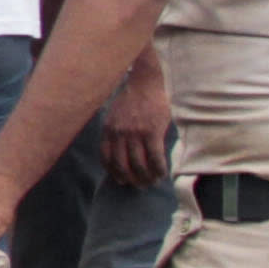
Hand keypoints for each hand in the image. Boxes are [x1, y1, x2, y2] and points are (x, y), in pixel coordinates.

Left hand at [101, 60, 175, 186]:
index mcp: (108, 129)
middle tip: (140, 185)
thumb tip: (121, 153)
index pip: (106, 158)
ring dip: (146, 177)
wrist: (146, 82)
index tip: (121, 180)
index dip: (113, 172)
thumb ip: (115, 132)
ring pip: (139, 164)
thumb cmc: (133, 98)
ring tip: (153, 181)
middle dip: (131, 179)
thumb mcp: (115, 114)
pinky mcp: (151, 132)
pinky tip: (162, 174)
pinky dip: (158, 169)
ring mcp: (135, 133)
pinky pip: (154, 157)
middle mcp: (119, 133)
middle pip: (122, 165)